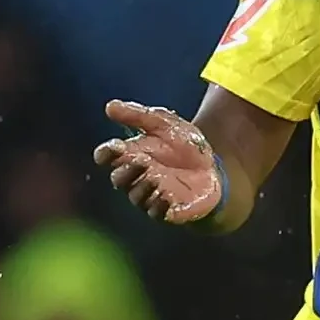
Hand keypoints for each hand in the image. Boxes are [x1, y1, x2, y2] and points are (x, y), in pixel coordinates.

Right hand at [92, 100, 222, 224]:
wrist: (214, 164)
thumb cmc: (183, 144)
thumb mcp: (164, 123)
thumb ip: (138, 116)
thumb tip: (110, 106)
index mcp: (130, 154)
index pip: (106, 156)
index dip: (105, 153)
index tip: (115, 147)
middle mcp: (136, 176)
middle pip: (118, 179)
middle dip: (126, 171)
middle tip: (141, 161)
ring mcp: (150, 194)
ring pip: (136, 196)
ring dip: (143, 188)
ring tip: (155, 178)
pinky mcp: (167, 210)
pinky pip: (156, 214)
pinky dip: (159, 207)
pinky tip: (167, 197)